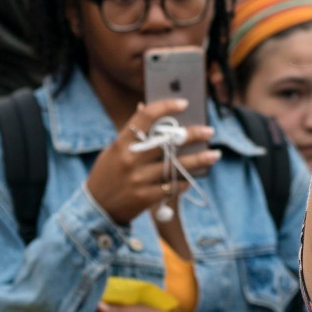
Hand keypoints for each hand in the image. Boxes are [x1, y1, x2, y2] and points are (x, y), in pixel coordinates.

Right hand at [85, 99, 218, 224]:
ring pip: (176, 166)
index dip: (165, 107)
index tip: (184, 103)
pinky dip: (185, 181)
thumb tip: (144, 107)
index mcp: (121, 143)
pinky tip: (191, 178)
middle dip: (193, 135)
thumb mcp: (114, 151)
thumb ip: (131, 134)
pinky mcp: (146, 197)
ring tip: (214, 154)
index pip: (145, 117)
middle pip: (168, 141)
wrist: (96, 208)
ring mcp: (139, 179)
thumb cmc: (108, 174)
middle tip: (209, 131)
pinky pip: (173, 186)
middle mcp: (131, 159)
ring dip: (200, 160)